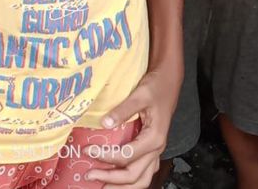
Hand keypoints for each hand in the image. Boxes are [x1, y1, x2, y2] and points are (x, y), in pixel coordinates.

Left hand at [86, 61, 181, 187]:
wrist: (169, 79)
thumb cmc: (157, 86)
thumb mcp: (140, 94)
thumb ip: (123, 110)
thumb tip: (104, 123)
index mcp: (154, 138)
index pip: (126, 156)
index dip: (105, 156)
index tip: (88, 150)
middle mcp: (157, 148)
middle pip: (133, 175)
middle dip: (110, 179)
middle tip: (90, 175)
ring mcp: (156, 150)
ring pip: (141, 180)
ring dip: (122, 186)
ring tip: (103, 186)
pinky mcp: (152, 148)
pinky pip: (143, 172)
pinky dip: (130, 180)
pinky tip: (117, 177)